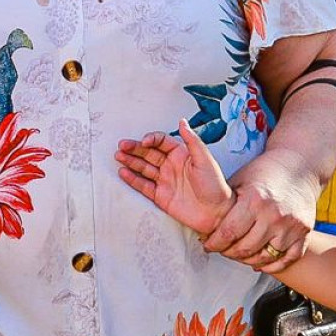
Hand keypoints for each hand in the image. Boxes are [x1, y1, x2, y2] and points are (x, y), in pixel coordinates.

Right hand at [115, 121, 233, 234]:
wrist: (217, 213)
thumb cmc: (215, 186)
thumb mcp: (205, 160)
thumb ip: (192, 141)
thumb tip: (182, 121)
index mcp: (181, 154)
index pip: (161, 142)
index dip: (151, 139)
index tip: (144, 142)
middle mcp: (171, 166)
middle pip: (148, 153)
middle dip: (135, 149)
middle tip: (122, 146)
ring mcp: (165, 181)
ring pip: (143, 168)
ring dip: (131, 161)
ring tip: (118, 156)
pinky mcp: (161, 196)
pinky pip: (143, 186)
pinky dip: (133, 179)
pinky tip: (123, 173)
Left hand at [203, 148, 317, 274]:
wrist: (299, 166)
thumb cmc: (264, 172)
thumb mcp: (239, 180)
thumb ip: (225, 204)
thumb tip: (203, 226)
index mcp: (255, 199)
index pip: (228, 233)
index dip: (214, 243)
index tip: (208, 245)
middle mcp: (274, 214)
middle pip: (245, 248)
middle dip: (229, 252)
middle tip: (222, 250)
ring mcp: (291, 225)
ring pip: (265, 257)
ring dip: (248, 260)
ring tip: (239, 254)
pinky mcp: (304, 232)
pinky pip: (288, 259)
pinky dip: (273, 265)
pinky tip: (261, 262)